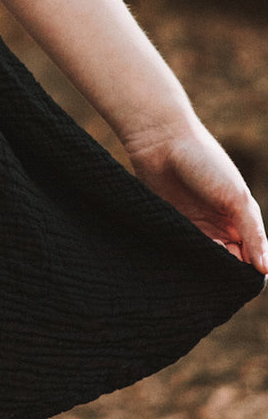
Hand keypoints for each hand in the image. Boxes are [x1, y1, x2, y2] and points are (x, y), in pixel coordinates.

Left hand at [122, 116, 267, 273]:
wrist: (160, 140)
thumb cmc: (204, 161)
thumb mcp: (236, 197)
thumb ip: (253, 233)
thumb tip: (266, 270)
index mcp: (242, 220)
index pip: (254, 258)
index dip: (251, 272)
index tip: (241, 278)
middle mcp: (220, 227)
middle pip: (231, 264)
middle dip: (227, 273)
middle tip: (218, 269)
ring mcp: (195, 228)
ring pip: (206, 262)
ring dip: (206, 268)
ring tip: (201, 262)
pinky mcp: (172, 226)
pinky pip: (182, 252)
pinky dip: (185, 260)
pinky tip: (184, 259)